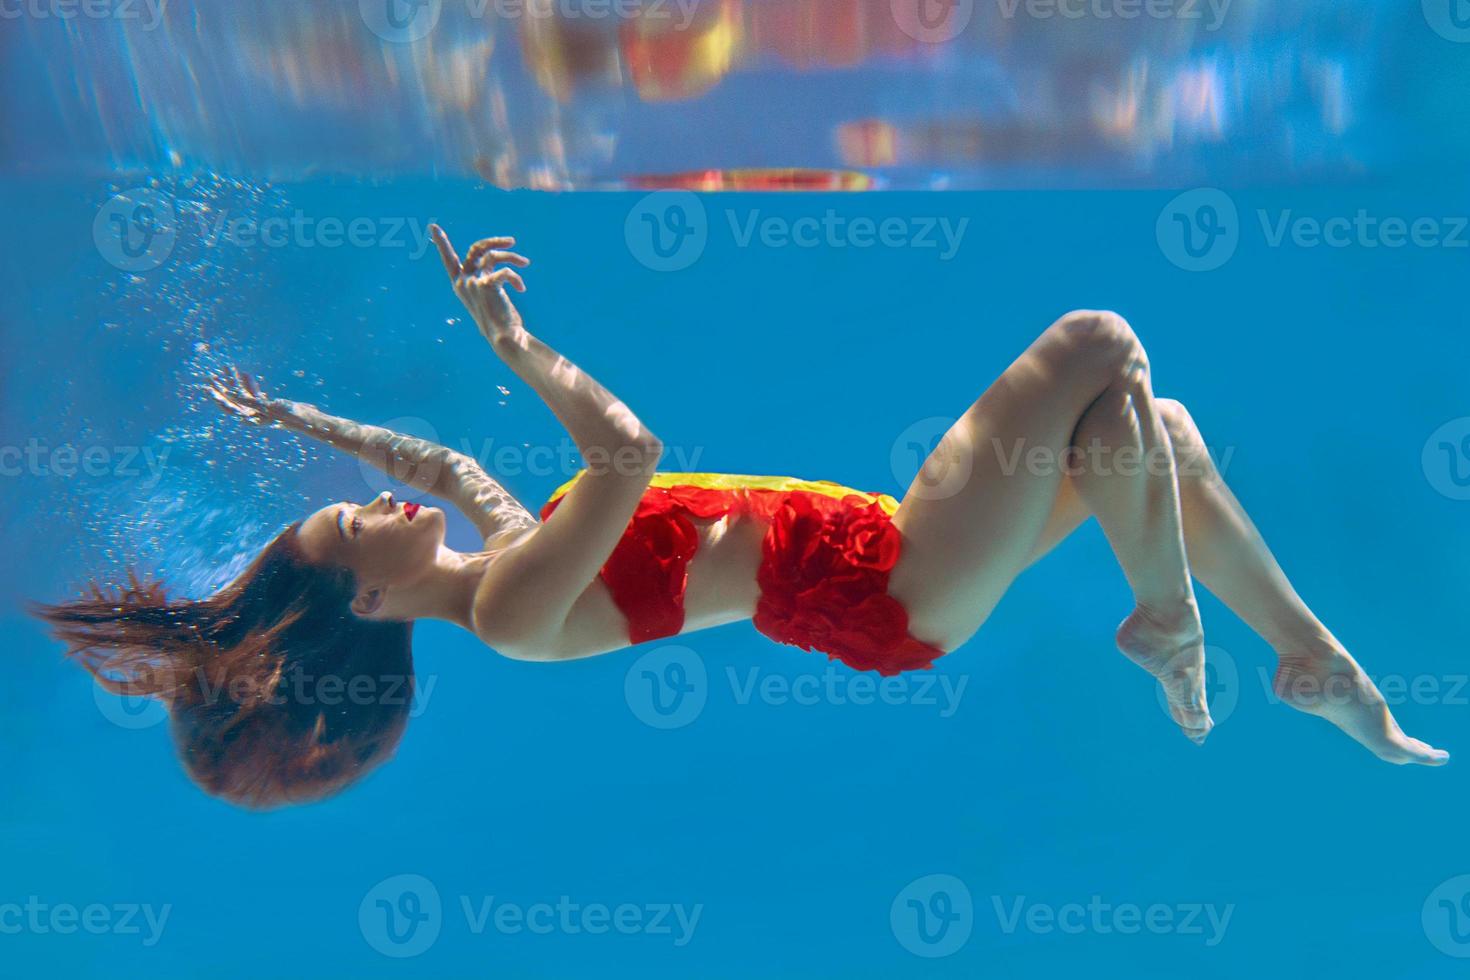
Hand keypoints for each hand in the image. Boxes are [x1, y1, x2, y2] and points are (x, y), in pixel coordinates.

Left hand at [206, 367, 283, 425]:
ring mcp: (257, 409)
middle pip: (231, 399)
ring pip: (241, 393)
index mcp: (248, 417)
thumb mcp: (267, 406)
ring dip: (235, 380)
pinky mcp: (264, 404)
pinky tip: (246, 373)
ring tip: (227, 366)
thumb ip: (248, 400)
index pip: (228, 407)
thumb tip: (229, 393)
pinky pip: (252, 392)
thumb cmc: (287, 414)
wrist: (305, 418)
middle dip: (222, 385)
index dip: (217, 397)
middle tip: (212, 375)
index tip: (208, 386)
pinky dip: (249, 383)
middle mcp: (250, 414)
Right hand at [430, 224, 531, 346]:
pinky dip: (516, 277)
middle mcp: (462, 282)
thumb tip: (493, 257)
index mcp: (460, 284)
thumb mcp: (488, 293)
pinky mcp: (486, 285)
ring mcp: (472, 283)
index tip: (433, 227)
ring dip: (512, 257)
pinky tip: (521, 288)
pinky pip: (505, 270)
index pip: (449, 259)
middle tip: (512, 242)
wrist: (503, 337)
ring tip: (525, 263)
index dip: (442, 243)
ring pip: (492, 255)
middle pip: (476, 249)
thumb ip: (485, 276)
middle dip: (495, 241)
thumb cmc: (499, 318)